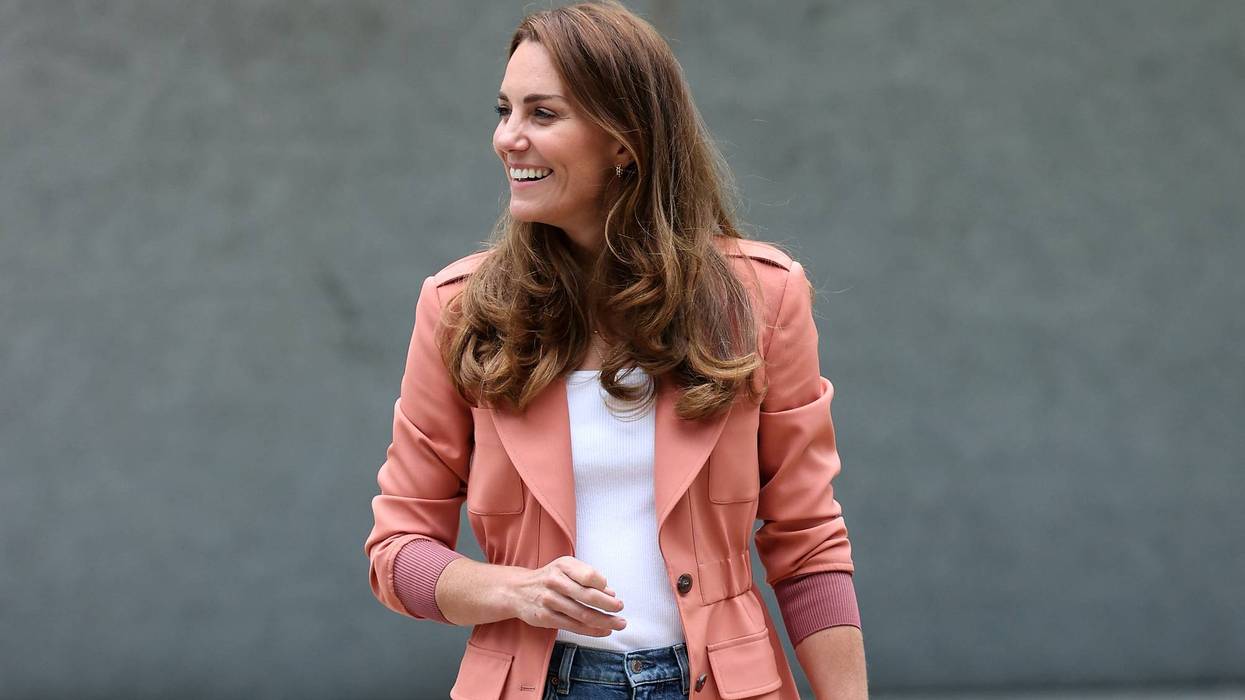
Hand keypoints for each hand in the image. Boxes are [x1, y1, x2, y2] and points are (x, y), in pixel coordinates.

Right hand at [510, 556, 626, 636]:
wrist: (517, 590)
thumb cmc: (548, 578)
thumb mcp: (565, 568)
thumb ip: (587, 577)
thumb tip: (611, 592)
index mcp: (563, 566)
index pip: (588, 575)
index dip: (602, 585)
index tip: (613, 593)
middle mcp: (555, 581)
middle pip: (587, 595)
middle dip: (608, 605)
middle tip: (620, 608)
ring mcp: (550, 600)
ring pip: (582, 614)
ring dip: (604, 620)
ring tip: (619, 623)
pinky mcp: (546, 617)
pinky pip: (574, 626)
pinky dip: (592, 630)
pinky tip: (604, 630)